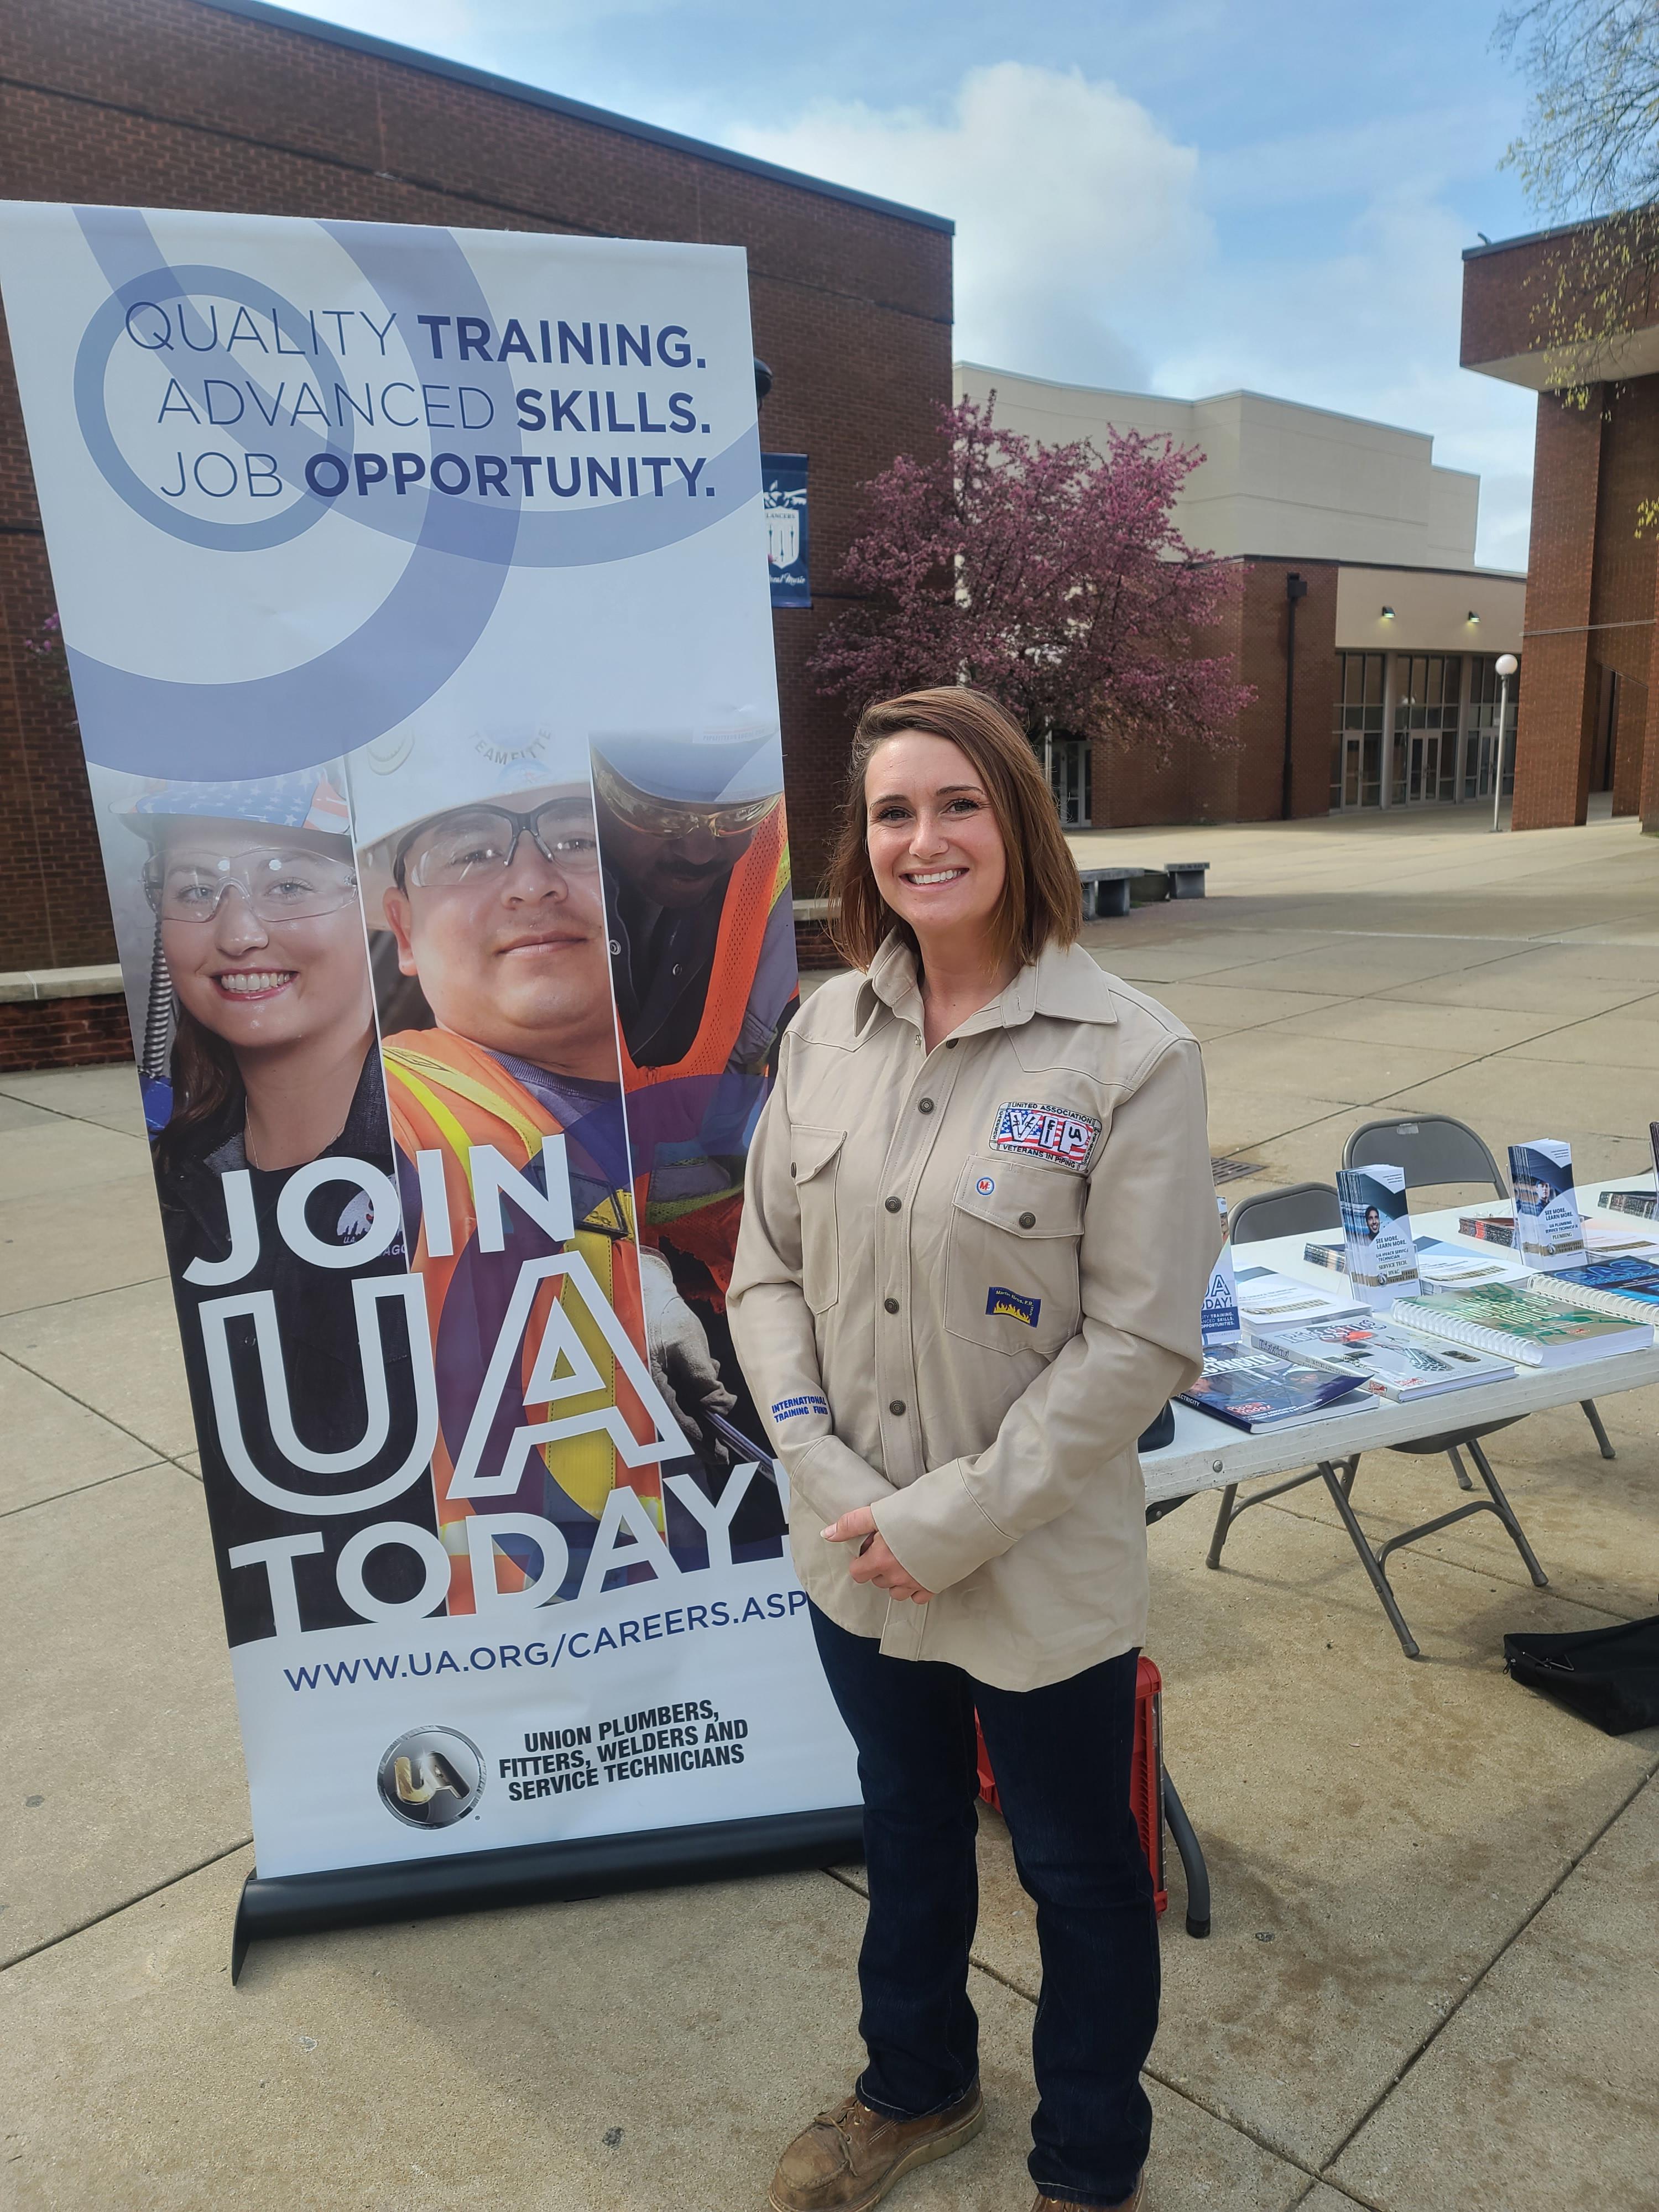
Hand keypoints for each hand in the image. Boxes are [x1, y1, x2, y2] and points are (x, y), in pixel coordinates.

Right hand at [639, 1248, 734, 1462]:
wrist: (645, 1295)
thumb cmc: (663, 1317)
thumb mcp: (687, 1344)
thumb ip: (703, 1377)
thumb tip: (721, 1406)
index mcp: (652, 1388)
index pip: (681, 1424)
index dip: (704, 1442)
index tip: (724, 1454)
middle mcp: (650, 1394)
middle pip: (680, 1426)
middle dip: (704, 1436)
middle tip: (726, 1451)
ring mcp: (655, 1388)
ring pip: (682, 1413)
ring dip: (703, 1414)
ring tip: (720, 1404)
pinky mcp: (662, 1379)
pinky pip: (681, 1397)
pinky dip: (698, 1396)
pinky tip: (710, 1375)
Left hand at [821, 1507, 933, 1603]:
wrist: (959, 1517)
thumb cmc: (920, 1510)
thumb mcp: (880, 1512)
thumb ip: (852, 1524)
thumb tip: (826, 1534)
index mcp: (880, 1559)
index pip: (857, 1572)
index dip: (860, 1560)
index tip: (871, 1547)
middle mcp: (896, 1576)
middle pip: (877, 1580)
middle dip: (878, 1567)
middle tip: (891, 1547)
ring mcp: (916, 1583)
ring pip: (896, 1591)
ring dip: (896, 1579)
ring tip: (905, 1558)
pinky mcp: (935, 1586)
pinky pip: (918, 1596)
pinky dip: (916, 1587)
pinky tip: (920, 1570)